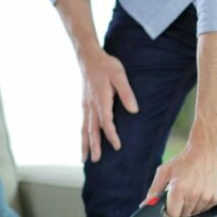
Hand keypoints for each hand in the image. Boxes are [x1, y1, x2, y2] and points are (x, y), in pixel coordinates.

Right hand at [79, 47, 138, 161]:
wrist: (89, 56)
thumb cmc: (106, 65)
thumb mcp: (119, 75)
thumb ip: (126, 93)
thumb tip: (134, 110)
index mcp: (101, 99)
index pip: (106, 121)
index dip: (111, 135)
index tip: (117, 146)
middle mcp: (91, 105)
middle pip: (92, 129)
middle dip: (93, 145)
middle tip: (95, 160)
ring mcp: (86, 105)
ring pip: (84, 128)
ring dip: (84, 143)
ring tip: (83, 158)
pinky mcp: (84, 103)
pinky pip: (83, 122)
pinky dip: (82, 134)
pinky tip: (83, 140)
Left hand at [141, 142, 216, 216]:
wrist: (206, 150)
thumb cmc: (184, 160)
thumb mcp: (165, 171)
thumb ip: (154, 189)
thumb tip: (146, 204)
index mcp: (179, 189)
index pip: (172, 215)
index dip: (170, 210)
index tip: (171, 204)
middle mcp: (194, 194)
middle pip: (184, 215)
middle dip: (181, 207)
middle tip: (182, 193)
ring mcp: (206, 196)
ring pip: (196, 213)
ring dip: (192, 206)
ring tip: (192, 190)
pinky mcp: (216, 197)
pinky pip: (207, 209)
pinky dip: (202, 203)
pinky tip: (200, 190)